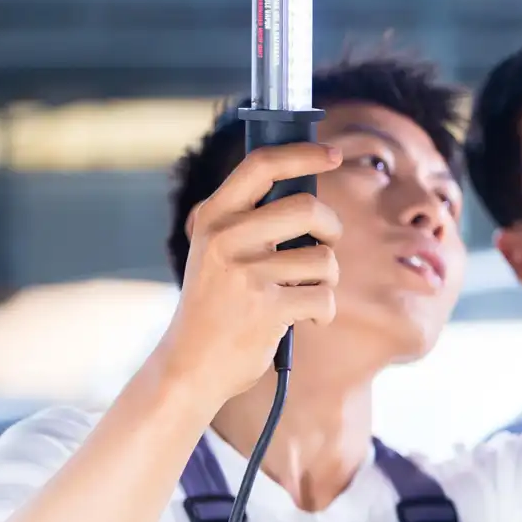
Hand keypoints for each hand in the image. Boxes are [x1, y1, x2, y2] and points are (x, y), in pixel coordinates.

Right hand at [153, 143, 343, 407]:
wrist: (189, 367)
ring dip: (327, 279)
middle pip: (308, 208)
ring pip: (324, 258)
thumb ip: (249, 220)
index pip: (261, 165)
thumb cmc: (217, 305)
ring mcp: (245, 274)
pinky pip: (324, 297)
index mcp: (213, 218)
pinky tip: (304, 319)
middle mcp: (225, 239)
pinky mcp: (266, 309)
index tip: (333, 154)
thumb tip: (309, 188)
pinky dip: (324, 311)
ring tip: (304, 292)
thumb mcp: (216, 251)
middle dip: (331, 227)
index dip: (303, 154)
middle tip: (326, 244)